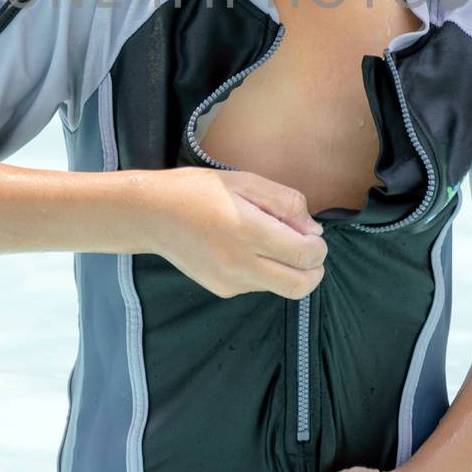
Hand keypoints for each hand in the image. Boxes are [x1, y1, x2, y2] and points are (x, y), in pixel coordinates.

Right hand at [145, 166, 327, 299]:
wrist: (152, 215)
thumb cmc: (199, 190)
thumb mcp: (246, 181)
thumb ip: (286, 203)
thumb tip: (313, 230)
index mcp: (248, 231)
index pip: (305, 255)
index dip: (318, 246)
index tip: (311, 233)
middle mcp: (240, 263)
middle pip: (300, 286)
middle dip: (315, 270)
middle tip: (309, 249)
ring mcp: (230, 281)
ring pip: (280, 288)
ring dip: (289, 270)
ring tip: (270, 242)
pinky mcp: (221, 290)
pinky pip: (258, 286)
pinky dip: (265, 272)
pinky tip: (245, 249)